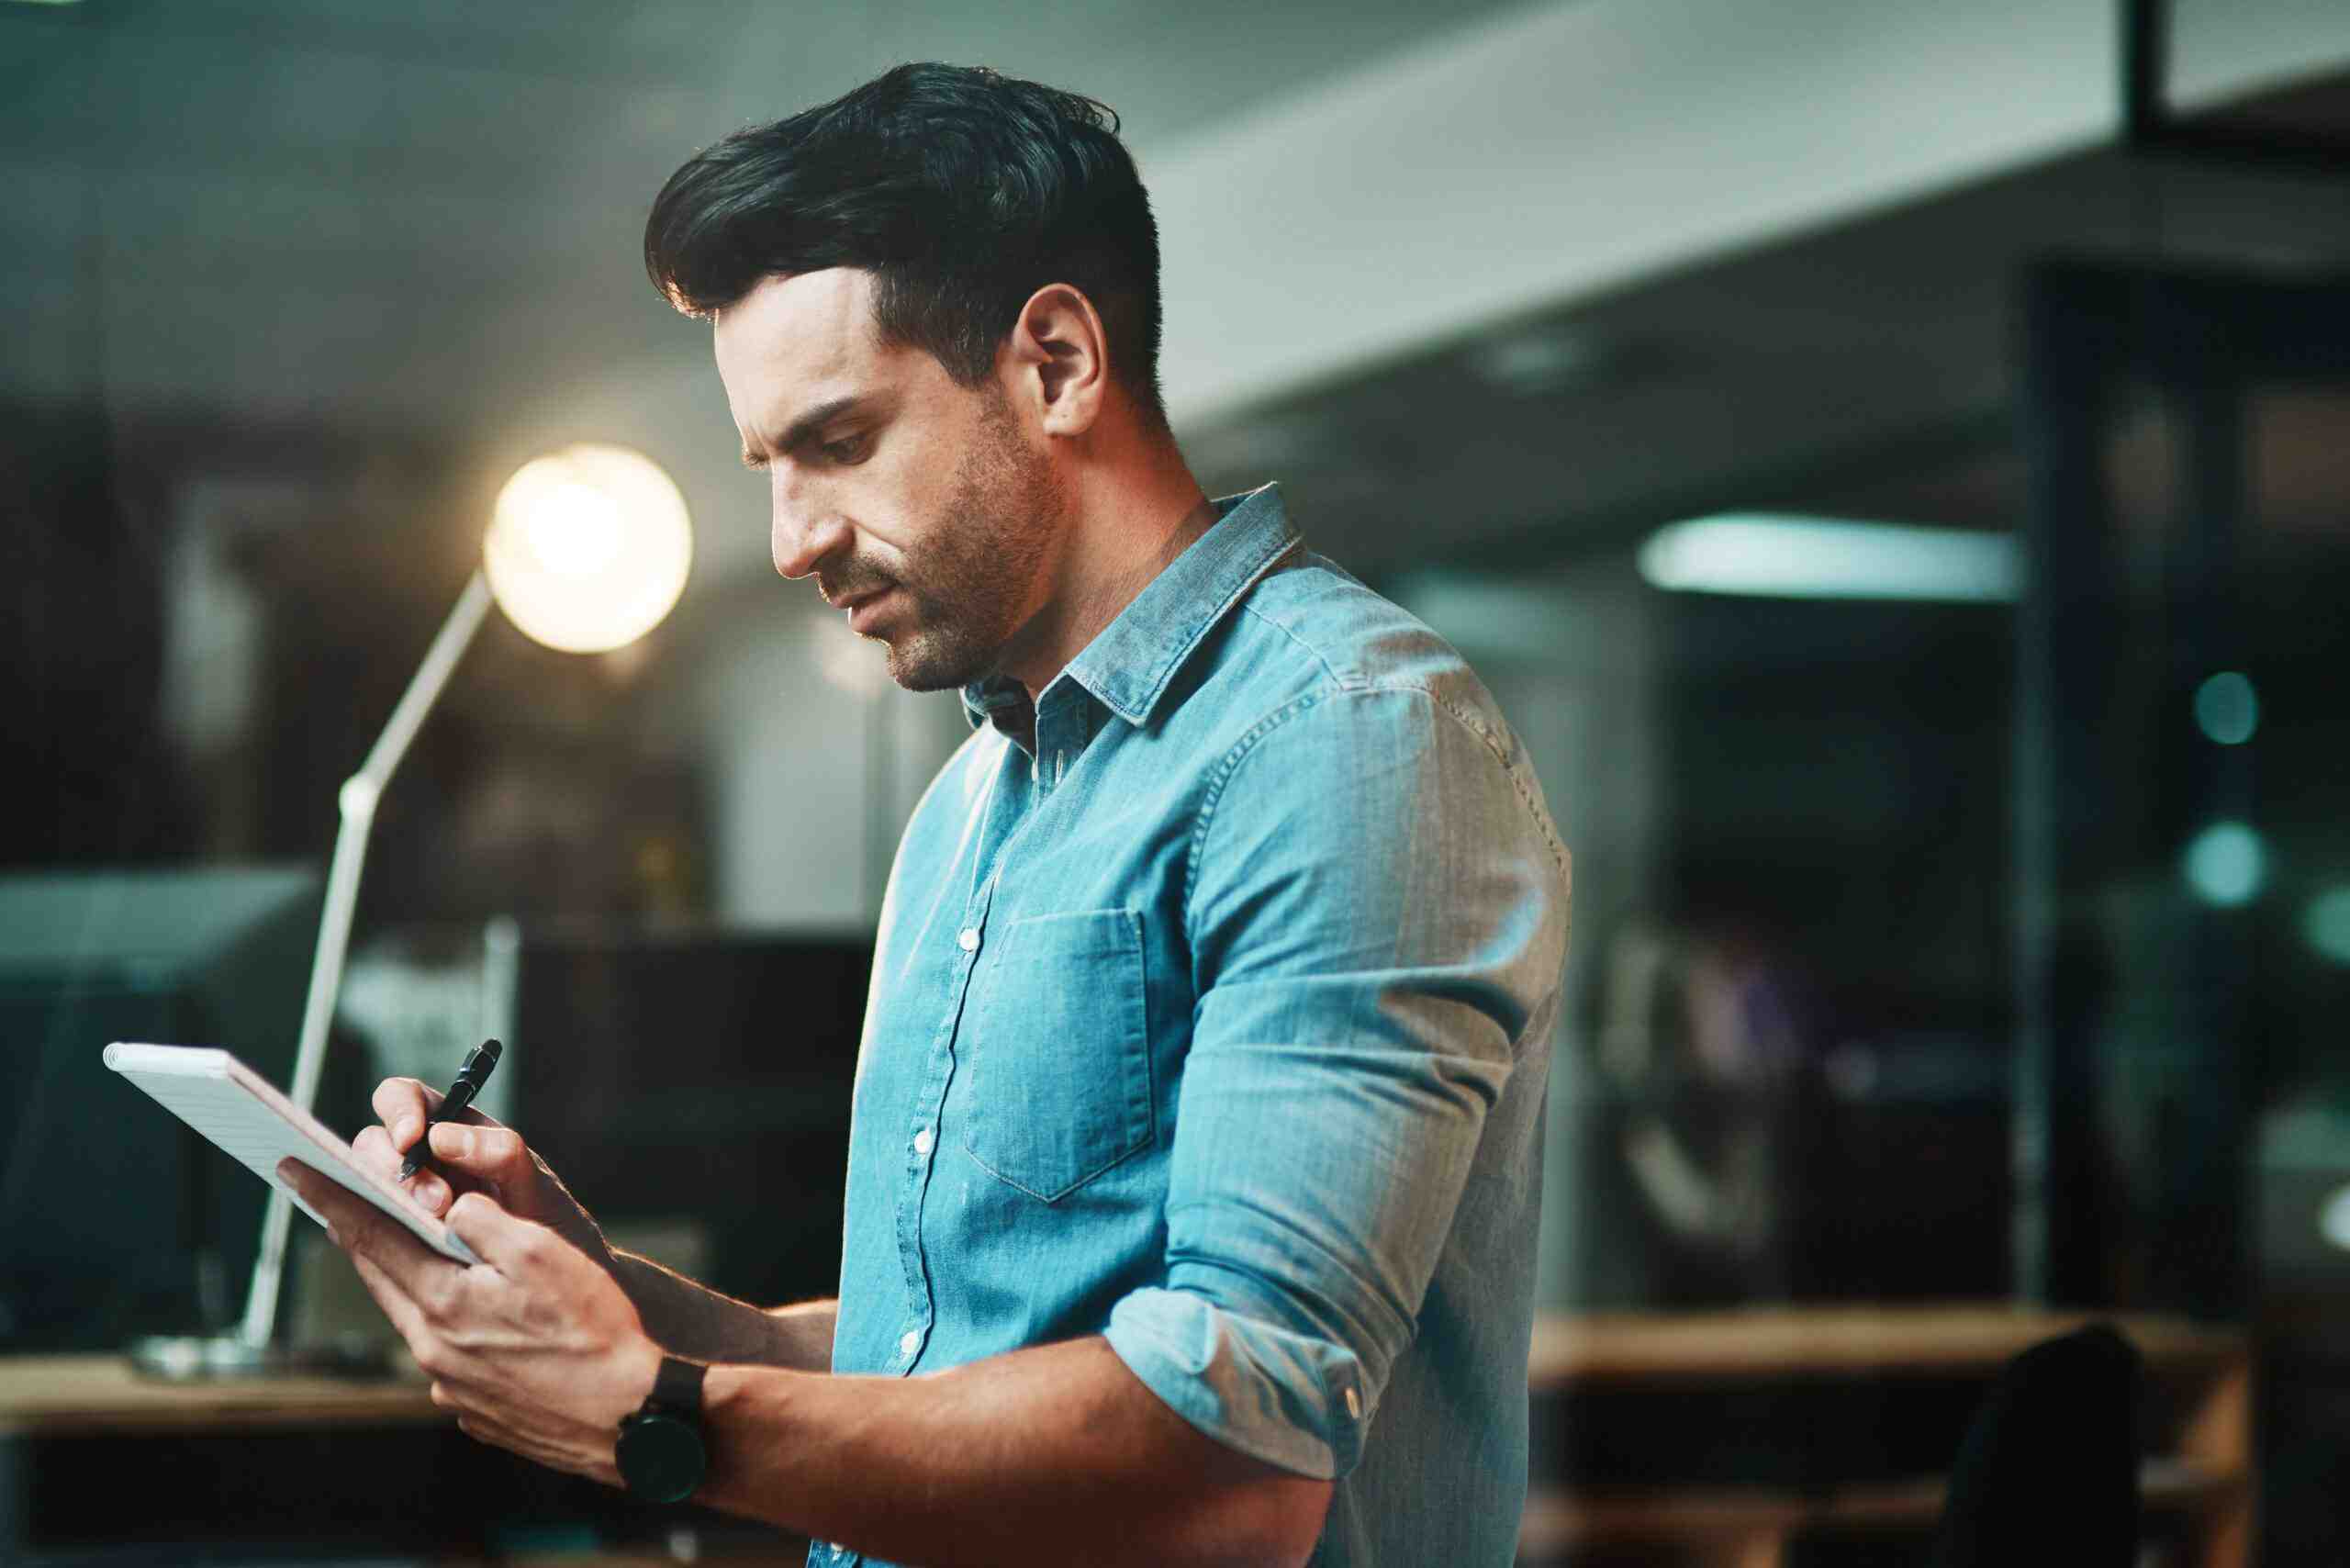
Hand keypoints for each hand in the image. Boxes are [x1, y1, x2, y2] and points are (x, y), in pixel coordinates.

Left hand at [279, 1158, 662, 1483]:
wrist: (631, 1419)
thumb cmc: (594, 1329)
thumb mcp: (541, 1251)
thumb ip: (482, 1221)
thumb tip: (451, 1208)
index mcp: (441, 1303)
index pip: (371, 1238)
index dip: (331, 1197)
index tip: (294, 1169)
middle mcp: (432, 1350)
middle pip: (382, 1279)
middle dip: (362, 1236)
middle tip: (341, 1202)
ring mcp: (451, 1387)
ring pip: (416, 1317)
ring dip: (410, 1280)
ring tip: (414, 1253)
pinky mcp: (476, 1412)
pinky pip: (449, 1355)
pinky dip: (452, 1325)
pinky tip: (485, 1320)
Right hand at [355, 1077, 610, 1267]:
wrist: (555, 1285)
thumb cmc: (549, 1224)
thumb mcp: (537, 1188)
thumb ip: (501, 1155)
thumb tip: (440, 1136)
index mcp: (454, 1131)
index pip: (405, 1099)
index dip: (397, 1111)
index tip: (411, 1139)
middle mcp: (423, 1161)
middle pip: (374, 1144)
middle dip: (395, 1167)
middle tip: (438, 1202)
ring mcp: (407, 1200)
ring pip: (368, 1185)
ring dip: (389, 1201)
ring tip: (436, 1223)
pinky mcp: (397, 1237)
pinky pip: (369, 1226)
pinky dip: (377, 1229)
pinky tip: (407, 1246)